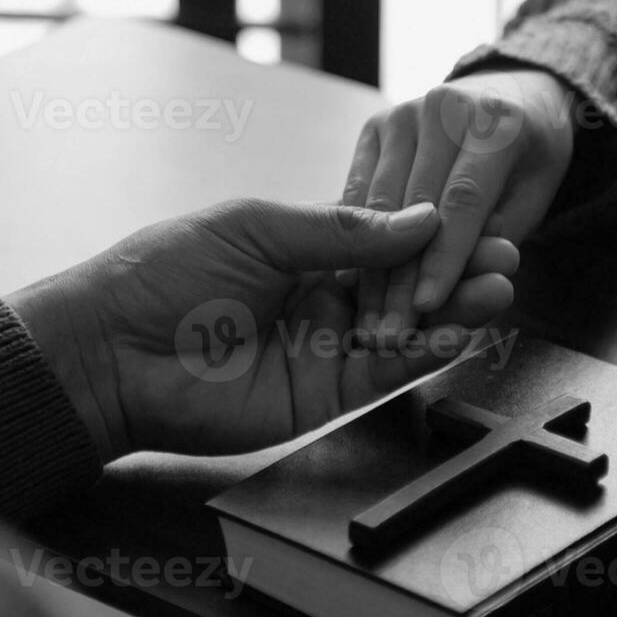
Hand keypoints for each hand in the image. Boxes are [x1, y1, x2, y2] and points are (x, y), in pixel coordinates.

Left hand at [9, 198, 516, 461]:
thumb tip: (415, 220)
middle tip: (506, 255)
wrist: (110, 353)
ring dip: (456, 310)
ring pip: (406, 329)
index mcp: (303, 251)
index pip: (385, 242)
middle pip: (407, 286)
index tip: (476, 219)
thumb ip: (340, 230)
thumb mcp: (257, 227)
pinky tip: (464, 329)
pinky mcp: (323, 396)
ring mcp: (325, 350)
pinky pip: (385, 372)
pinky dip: (426, 351)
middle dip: (458, 271)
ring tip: (501, 287)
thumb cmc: (161, 276)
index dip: (431, 234)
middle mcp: (321, 301)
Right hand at [343, 68, 574, 340]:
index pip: (464, 201)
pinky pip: (358, 191)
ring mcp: (403, 114)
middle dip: (402, 276)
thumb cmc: (528, 160)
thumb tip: (464, 279)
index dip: (445, 257)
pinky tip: (347, 283)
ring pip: (379, 203)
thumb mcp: (532, 197)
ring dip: (370, 267)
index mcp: (495, 122)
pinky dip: (353, 238)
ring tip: (368, 320)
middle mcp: (444, 108)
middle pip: (415, 206)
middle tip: (392, 332)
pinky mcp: (374, 127)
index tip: (428, 307)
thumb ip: (498, 233)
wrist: (508, 95)